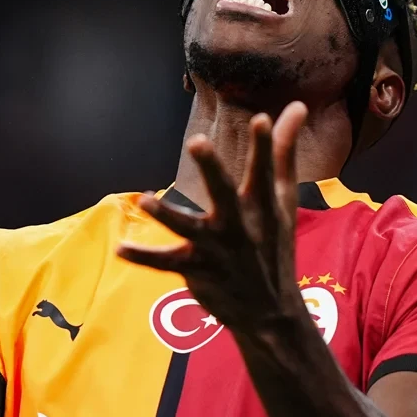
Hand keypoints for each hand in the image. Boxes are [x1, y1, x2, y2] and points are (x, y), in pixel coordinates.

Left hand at [118, 102, 309, 336]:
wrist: (271, 311)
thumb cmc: (274, 244)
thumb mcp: (284, 198)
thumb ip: (284, 151)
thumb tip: (296, 105)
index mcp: (262, 205)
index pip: (264, 169)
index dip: (263, 144)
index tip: (260, 118)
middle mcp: (240, 225)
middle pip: (223, 193)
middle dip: (210, 169)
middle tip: (197, 142)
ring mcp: (217, 250)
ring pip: (188, 230)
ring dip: (167, 215)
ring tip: (146, 200)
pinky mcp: (197, 270)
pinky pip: (166, 263)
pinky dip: (144, 256)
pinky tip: (120, 248)